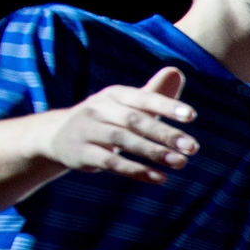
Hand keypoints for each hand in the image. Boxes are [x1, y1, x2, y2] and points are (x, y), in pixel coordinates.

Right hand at [40, 67, 198, 183]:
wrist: (57, 136)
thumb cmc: (105, 119)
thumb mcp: (126, 105)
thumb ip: (153, 93)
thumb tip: (176, 71)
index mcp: (114, 95)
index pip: (143, 98)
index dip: (166, 106)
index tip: (191, 115)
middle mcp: (99, 108)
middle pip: (135, 120)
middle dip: (165, 134)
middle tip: (193, 147)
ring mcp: (88, 130)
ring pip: (122, 140)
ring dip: (153, 152)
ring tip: (181, 163)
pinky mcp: (81, 153)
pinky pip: (110, 162)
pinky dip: (135, 170)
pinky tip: (159, 178)